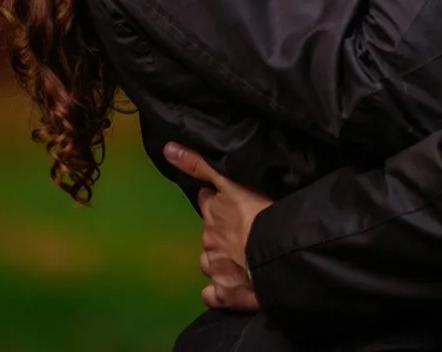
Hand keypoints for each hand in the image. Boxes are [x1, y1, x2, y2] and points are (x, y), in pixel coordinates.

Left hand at [165, 143, 271, 312]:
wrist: (275, 252)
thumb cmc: (268, 213)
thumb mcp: (240, 180)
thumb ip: (202, 166)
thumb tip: (166, 147)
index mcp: (216, 209)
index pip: (207, 200)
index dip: (215, 201)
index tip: (224, 201)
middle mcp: (209, 237)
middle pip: (209, 232)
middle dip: (221, 232)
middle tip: (243, 233)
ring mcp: (214, 267)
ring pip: (208, 261)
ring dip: (220, 260)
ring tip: (241, 260)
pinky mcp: (222, 292)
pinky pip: (210, 294)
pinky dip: (216, 291)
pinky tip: (228, 289)